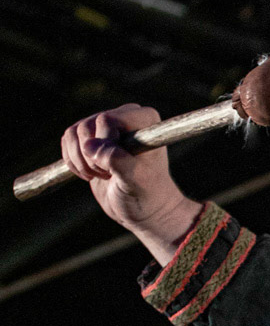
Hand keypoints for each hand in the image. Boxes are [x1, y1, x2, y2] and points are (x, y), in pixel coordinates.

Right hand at [60, 104, 202, 261]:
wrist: (143, 209)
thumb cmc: (146, 194)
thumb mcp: (135, 180)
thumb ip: (117, 160)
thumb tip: (90, 146)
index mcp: (145, 119)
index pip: (107, 120)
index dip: (104, 144)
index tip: (115, 168)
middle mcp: (125, 115)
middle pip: (87, 126)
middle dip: (91, 157)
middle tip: (109, 175)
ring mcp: (106, 124)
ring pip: (73, 132)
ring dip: (81, 161)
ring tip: (102, 175)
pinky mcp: (90, 136)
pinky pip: (67, 139)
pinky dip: (72, 161)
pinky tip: (90, 174)